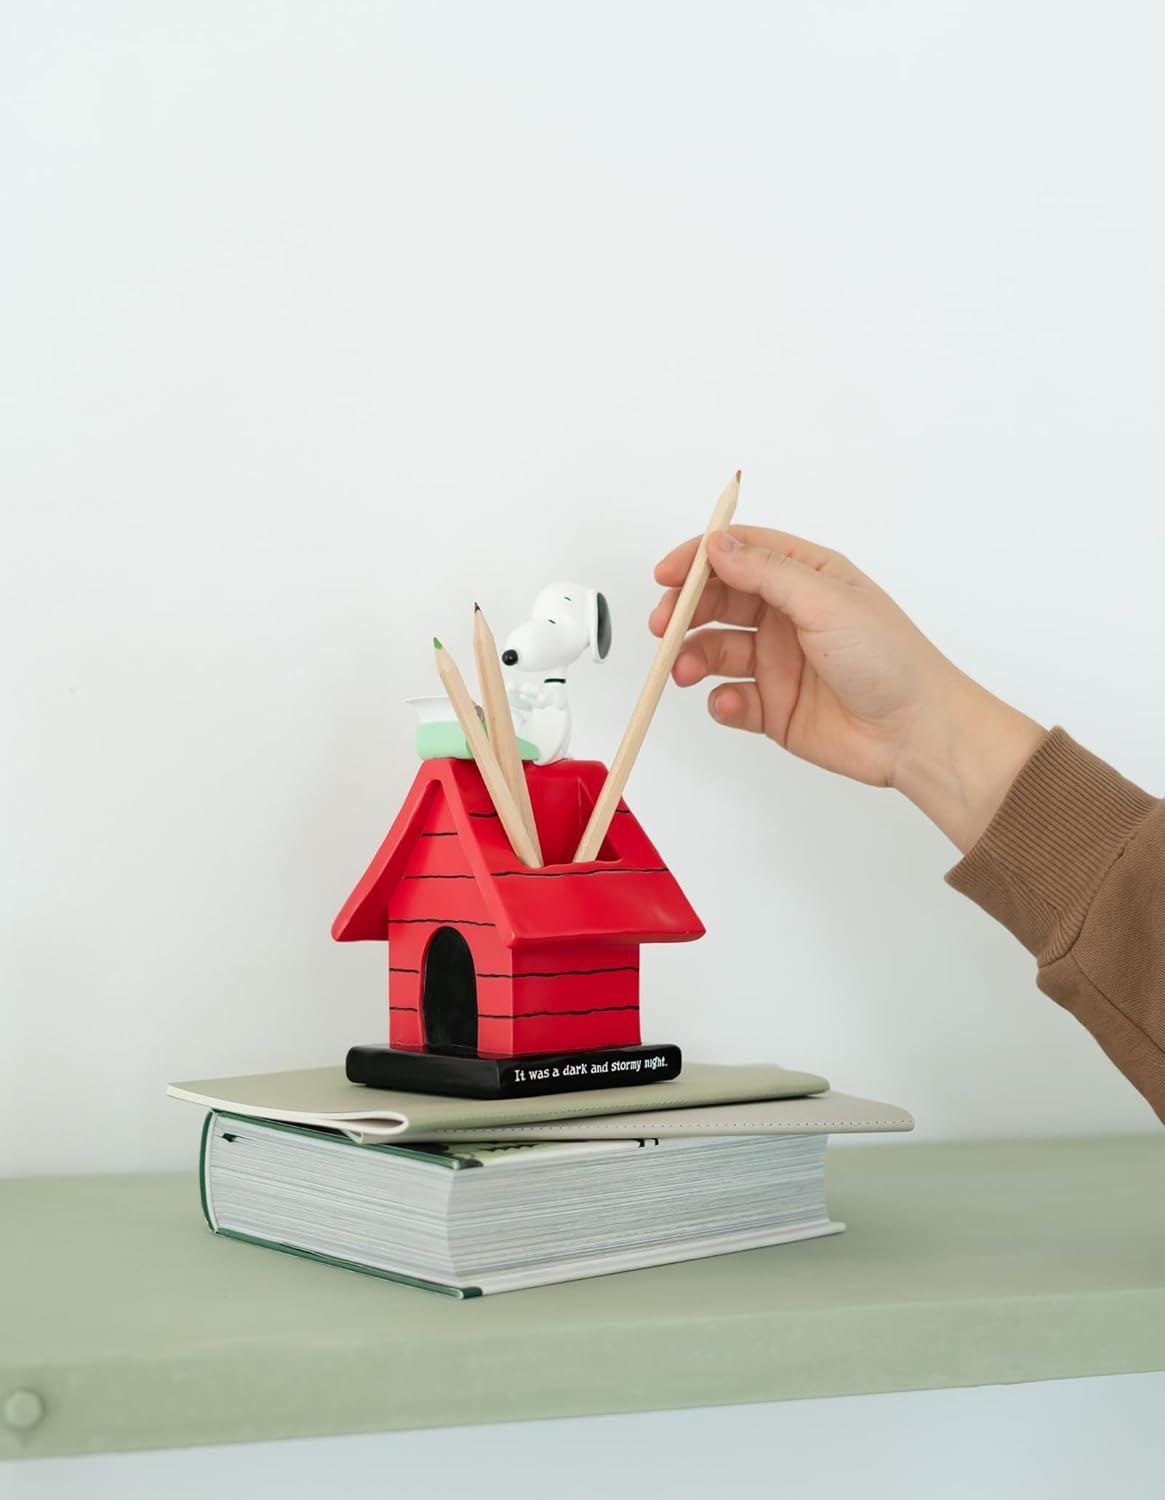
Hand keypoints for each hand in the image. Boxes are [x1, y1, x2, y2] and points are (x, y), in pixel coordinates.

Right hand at [651, 525, 1045, 851]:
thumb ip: (765, 572)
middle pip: (718, 601)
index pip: (740, 553)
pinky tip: (732, 704)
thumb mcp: (825, 601)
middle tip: (664, 626)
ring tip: (684, 671)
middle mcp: (788, 616)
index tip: (666, 575)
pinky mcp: (774, 707)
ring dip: (692, 657)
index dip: (699, 559)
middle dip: (685, 611)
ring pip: (715, 651)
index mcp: (805, 578)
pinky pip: (729, 698)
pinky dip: (720, 701)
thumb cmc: (889, 659)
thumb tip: (716, 545)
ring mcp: (778, 662)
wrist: (915, 732)